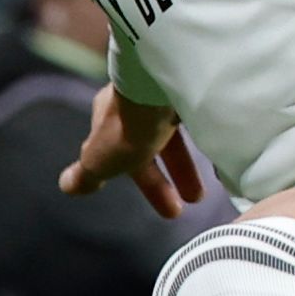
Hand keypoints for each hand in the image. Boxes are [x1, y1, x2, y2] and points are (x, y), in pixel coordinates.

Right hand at [60, 83, 205, 217]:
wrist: (159, 84)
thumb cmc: (126, 125)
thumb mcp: (101, 159)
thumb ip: (87, 174)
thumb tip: (67, 185)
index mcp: (111, 119)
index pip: (126, 157)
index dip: (149, 184)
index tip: (171, 212)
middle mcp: (136, 104)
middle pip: (158, 145)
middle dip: (176, 175)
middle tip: (194, 202)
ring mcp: (165, 92)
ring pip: (180, 131)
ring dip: (193, 161)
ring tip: (214, 180)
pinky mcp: (191, 85)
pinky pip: (203, 117)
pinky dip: (213, 139)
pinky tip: (228, 158)